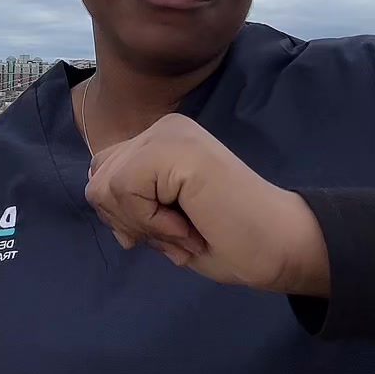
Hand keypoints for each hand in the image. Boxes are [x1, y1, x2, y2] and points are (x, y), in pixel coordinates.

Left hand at [86, 114, 329, 295]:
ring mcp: (170, 134)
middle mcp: (163, 127)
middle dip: (129, 222)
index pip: (102, 174)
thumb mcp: (162, 216)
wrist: (279, 246)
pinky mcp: (176, 150)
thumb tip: (95, 193)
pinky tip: (188, 226)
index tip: (162, 235)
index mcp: (160, 140)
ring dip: (143, 226)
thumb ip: (130, 198)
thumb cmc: (228, 238)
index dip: (121, 214)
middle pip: (97, 181)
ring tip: (185, 231)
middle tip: (177, 235)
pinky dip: (151, 223)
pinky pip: (126, 191)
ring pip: (106, 187)